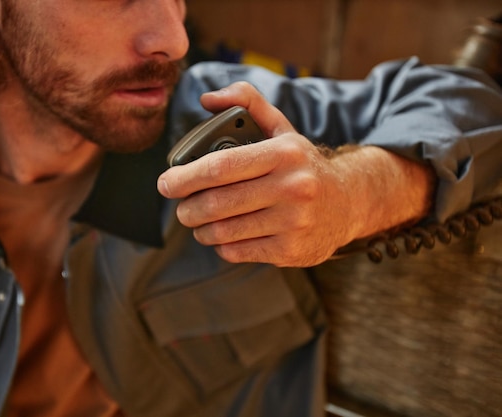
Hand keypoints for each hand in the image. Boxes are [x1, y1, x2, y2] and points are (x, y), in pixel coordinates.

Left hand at [157, 82, 360, 266]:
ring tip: (197, 222)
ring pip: (224, 231)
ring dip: (200, 229)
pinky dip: (220, 245)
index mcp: (284, 153)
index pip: (221, 166)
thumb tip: (207, 98)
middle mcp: (293, 187)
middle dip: (186, 208)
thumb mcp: (282, 129)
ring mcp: (293, 222)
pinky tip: (221, 236)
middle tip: (180, 208)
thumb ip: (247, 102)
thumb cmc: (303, 165)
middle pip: (217, 203)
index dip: (185, 177)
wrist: (350, 202)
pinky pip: (238, 251)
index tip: (166, 183)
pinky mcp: (291, 250)